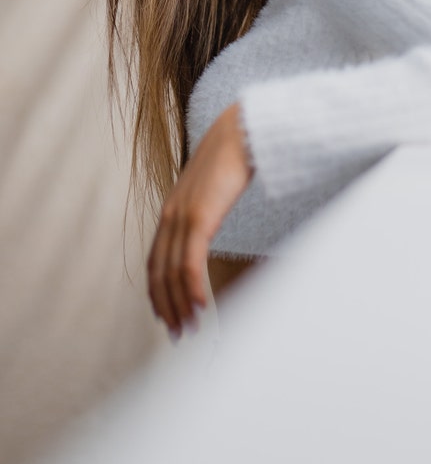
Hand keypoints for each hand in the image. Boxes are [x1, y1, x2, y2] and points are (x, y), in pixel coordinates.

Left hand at [147, 103, 252, 337]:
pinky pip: (191, 261)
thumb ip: (206, 207)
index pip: (155, 261)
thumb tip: (211, 224)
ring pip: (173, 272)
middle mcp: (171, 214)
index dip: (158, 292)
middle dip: (166, 307)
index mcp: (172, 209)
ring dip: (180, 305)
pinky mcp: (200, 215)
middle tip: (178, 334)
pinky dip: (192, 287)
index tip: (167, 316)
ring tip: (192, 328)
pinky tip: (202, 305)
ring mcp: (183, 215)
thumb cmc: (234, 156)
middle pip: (160, 272)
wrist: (242, 129)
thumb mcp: (213, 188)